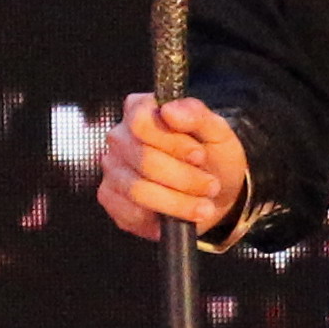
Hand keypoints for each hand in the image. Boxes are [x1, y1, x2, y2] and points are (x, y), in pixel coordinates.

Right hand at [92, 95, 248, 240]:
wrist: (215, 194)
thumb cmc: (212, 157)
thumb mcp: (217, 132)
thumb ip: (196, 115)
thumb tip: (169, 110)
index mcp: (139, 110)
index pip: (141, 122)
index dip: (173, 142)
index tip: (199, 155)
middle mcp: (119, 137)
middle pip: (144, 159)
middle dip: (184, 178)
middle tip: (210, 186)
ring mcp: (112, 169)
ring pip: (138, 189)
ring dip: (178, 202)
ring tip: (203, 206)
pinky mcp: (111, 199)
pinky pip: (131, 213)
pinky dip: (162, 218)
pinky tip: (180, 217)